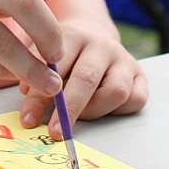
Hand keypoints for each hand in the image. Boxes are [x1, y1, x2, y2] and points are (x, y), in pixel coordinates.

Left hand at [18, 18, 147, 135]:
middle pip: (86, 79)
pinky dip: (118, 111)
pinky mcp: (140, 75)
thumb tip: (29, 111)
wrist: (92, 35)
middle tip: (54, 132)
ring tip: (79, 115)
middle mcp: (101, 45)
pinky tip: (101, 109)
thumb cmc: (64, 54)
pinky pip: (135, 100)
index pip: (57, 66)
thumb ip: (34, 77)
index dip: (40, 95)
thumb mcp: (44, 56)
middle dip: (68, 110)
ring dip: (94, 110)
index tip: (28, 119)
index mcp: (73, 35)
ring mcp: (123, 59)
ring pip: (115, 92)